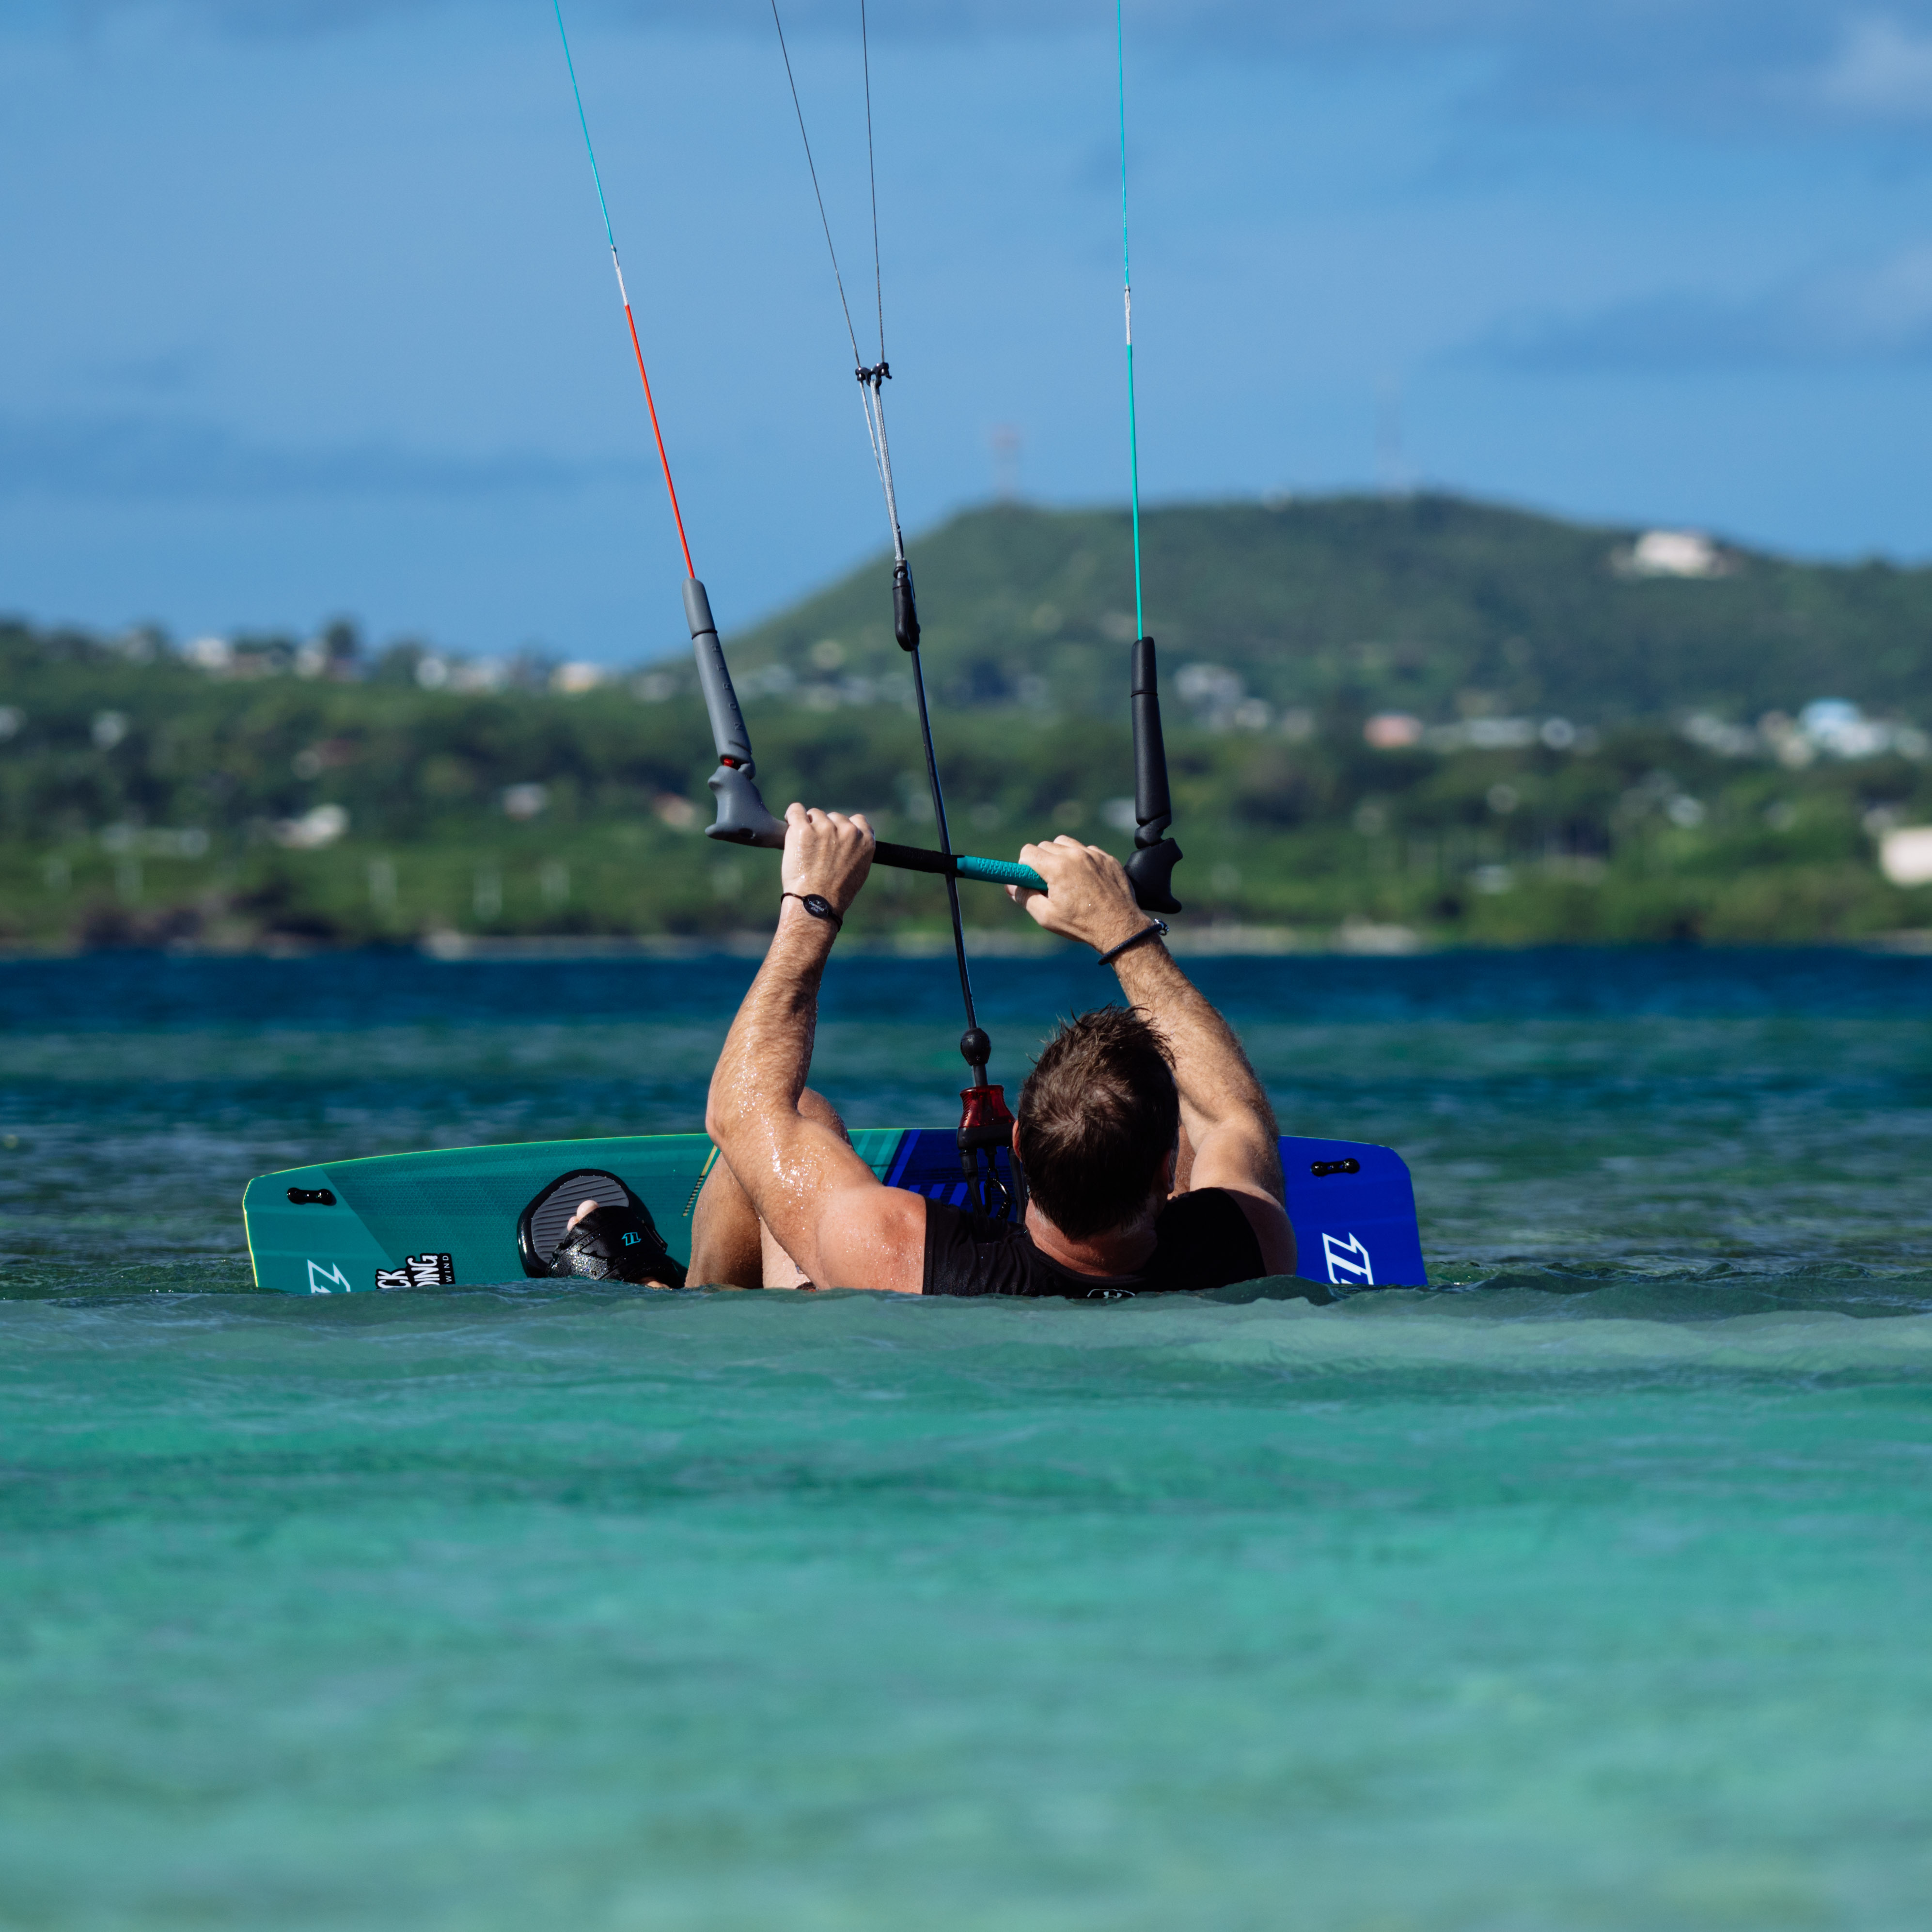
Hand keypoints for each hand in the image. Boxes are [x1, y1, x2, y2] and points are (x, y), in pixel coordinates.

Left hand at [780, 802, 874, 914]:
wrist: (816, 904)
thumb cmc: (835, 894)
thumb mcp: (858, 872)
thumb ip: (857, 851)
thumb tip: (846, 841)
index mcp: (865, 841)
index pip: (858, 820)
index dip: (844, 827)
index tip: (835, 836)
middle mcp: (848, 831)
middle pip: (834, 817)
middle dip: (825, 828)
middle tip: (816, 848)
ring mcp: (825, 828)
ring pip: (815, 814)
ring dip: (809, 825)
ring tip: (803, 846)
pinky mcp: (803, 829)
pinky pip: (796, 810)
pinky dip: (792, 815)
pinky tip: (789, 824)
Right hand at [1006, 836, 1148, 954]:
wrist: (1119, 927)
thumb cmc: (1082, 924)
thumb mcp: (1046, 916)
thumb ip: (1024, 897)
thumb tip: (1009, 886)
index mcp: (1057, 868)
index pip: (1028, 851)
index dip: (1024, 865)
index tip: (1030, 879)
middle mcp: (1075, 855)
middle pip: (1046, 845)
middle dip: (1042, 861)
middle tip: (1048, 883)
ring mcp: (1093, 854)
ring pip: (1066, 844)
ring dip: (1061, 856)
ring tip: (1066, 879)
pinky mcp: (1107, 858)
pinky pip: (1086, 850)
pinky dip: (1081, 860)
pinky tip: (1085, 880)